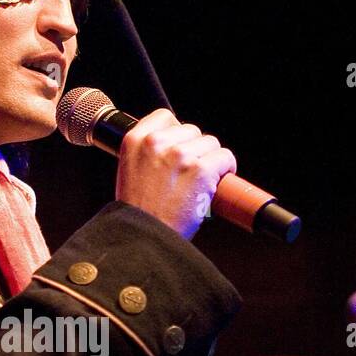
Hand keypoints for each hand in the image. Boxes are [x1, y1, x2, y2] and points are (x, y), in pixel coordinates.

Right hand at [115, 108, 236, 238]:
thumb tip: (174, 146)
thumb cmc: (138, 213)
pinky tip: (216, 184)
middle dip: (195, 150)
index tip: (180, 148)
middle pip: (192, 131)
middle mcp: (157, 143)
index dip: (177, 133)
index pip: (165, 117)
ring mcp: (180, 155)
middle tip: (189, 174)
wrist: (143, 239)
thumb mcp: (129, 172)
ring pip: (211, 143)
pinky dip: (226, 169)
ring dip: (210, 161)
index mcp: (135, 141)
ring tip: (200, 182)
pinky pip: (225, 158)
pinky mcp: (200, 170)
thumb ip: (147, 154)